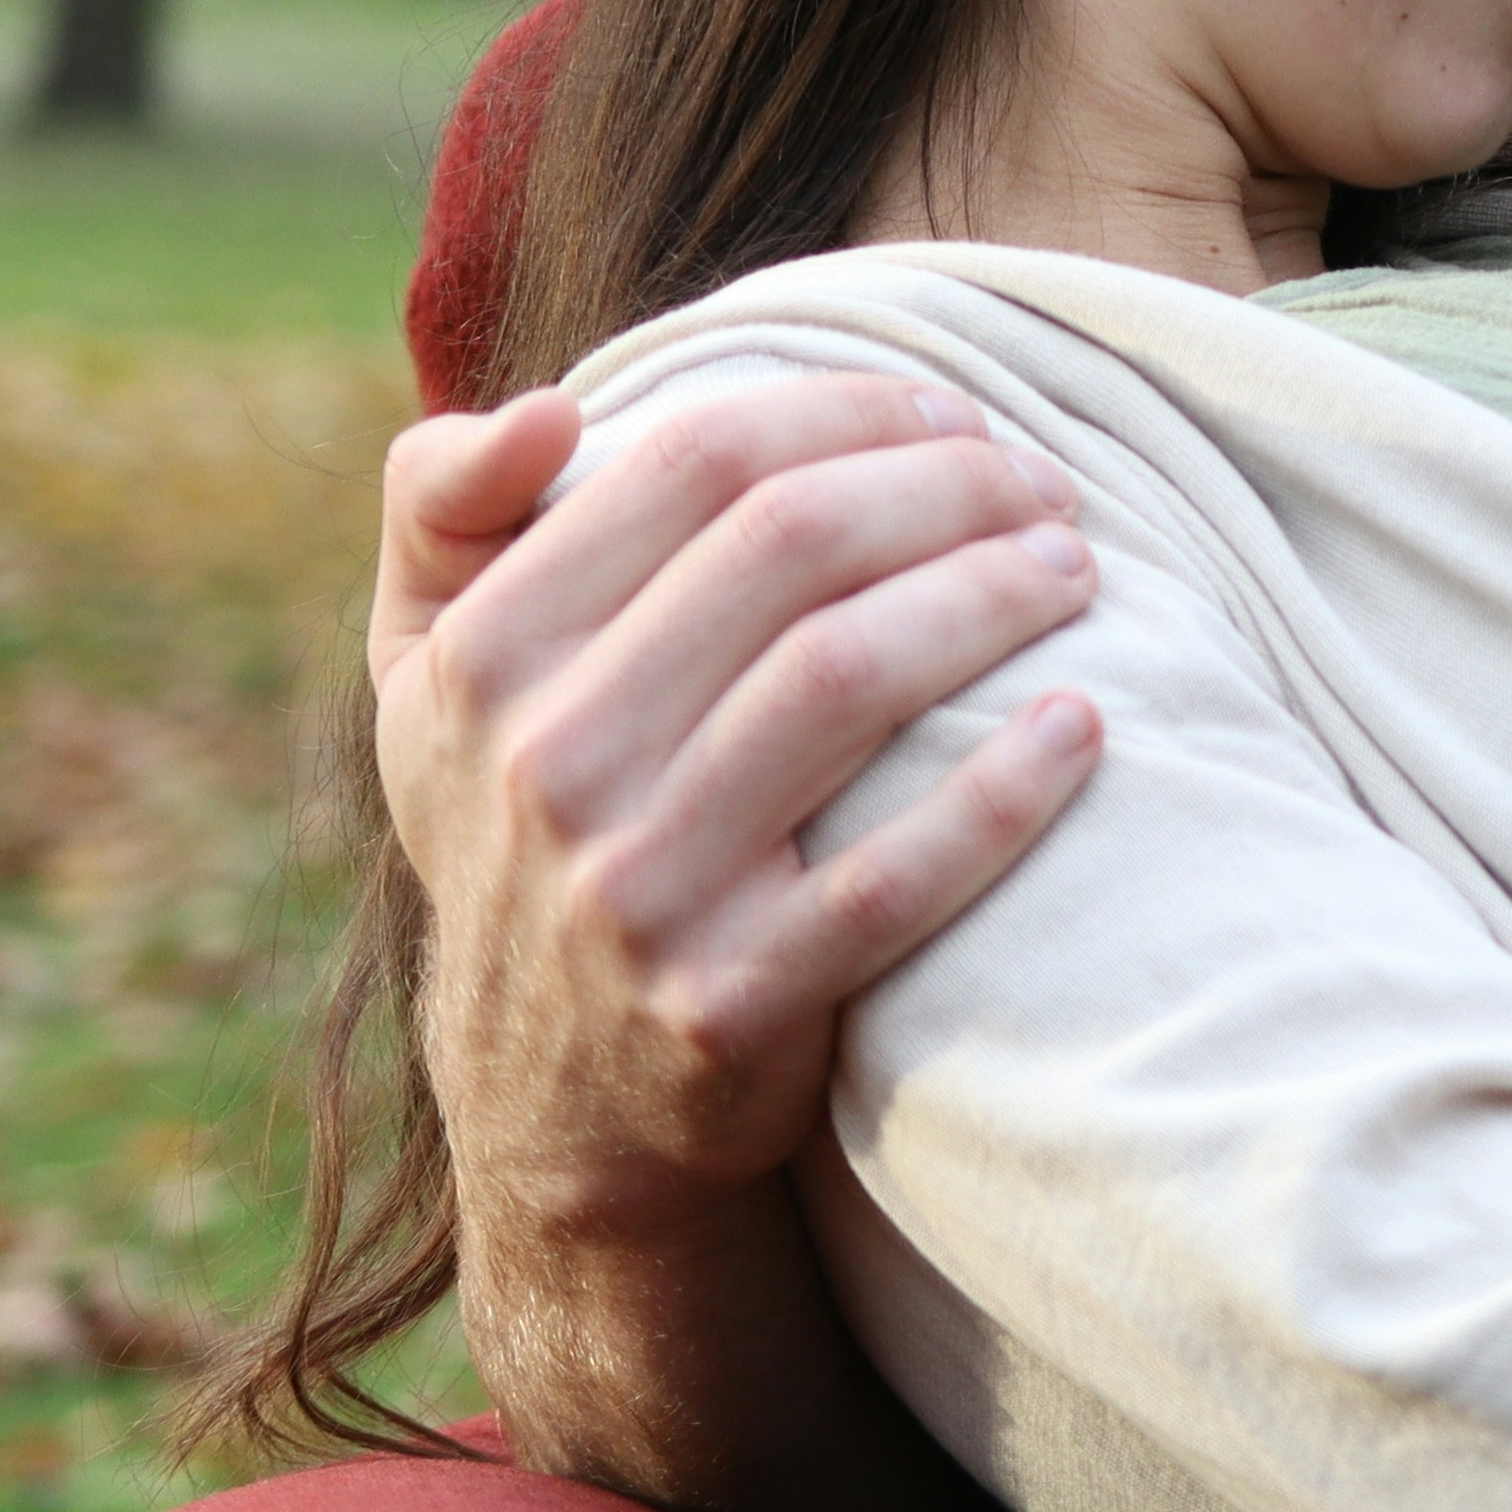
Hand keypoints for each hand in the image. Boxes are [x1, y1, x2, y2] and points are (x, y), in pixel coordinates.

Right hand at [371, 373, 1104, 1252]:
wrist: (553, 1102)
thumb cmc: (527, 826)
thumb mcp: (429, 675)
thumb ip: (442, 511)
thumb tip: (544, 409)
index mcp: (482, 658)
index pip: (696, 462)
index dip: (850, 412)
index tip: (954, 412)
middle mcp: (546, 765)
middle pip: (790, 549)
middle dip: (949, 487)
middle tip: (1048, 485)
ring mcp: (637, 892)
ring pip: (849, 681)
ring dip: (992, 599)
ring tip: (1075, 570)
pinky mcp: (731, 1005)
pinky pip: (895, 880)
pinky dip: (1004, 792)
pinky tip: (1083, 724)